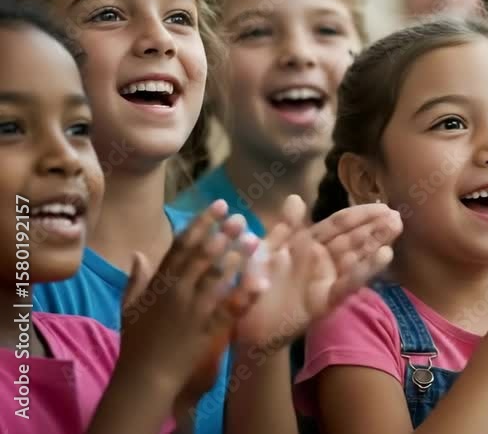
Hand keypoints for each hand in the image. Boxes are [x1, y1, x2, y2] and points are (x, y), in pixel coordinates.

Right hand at [120, 200, 265, 410]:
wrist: (145, 377)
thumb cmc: (136, 341)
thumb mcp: (129, 306)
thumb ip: (136, 278)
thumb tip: (138, 253)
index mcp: (159, 283)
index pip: (181, 245)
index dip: (201, 223)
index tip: (219, 206)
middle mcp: (176, 292)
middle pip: (202, 256)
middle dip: (223, 234)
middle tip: (241, 219)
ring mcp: (193, 310)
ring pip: (217, 278)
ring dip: (237, 258)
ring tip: (255, 241)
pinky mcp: (208, 329)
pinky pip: (230, 308)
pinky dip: (246, 294)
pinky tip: (262, 281)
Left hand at [235, 194, 399, 348]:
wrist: (242, 322)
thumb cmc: (252, 285)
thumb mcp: (265, 250)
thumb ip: (284, 227)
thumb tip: (296, 197)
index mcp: (308, 244)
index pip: (339, 224)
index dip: (360, 214)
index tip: (382, 205)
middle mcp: (322, 260)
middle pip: (353, 239)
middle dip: (375, 228)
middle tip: (398, 217)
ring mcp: (326, 280)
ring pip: (355, 258)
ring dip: (376, 244)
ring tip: (396, 229)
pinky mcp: (324, 302)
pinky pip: (346, 284)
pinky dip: (364, 270)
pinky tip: (384, 256)